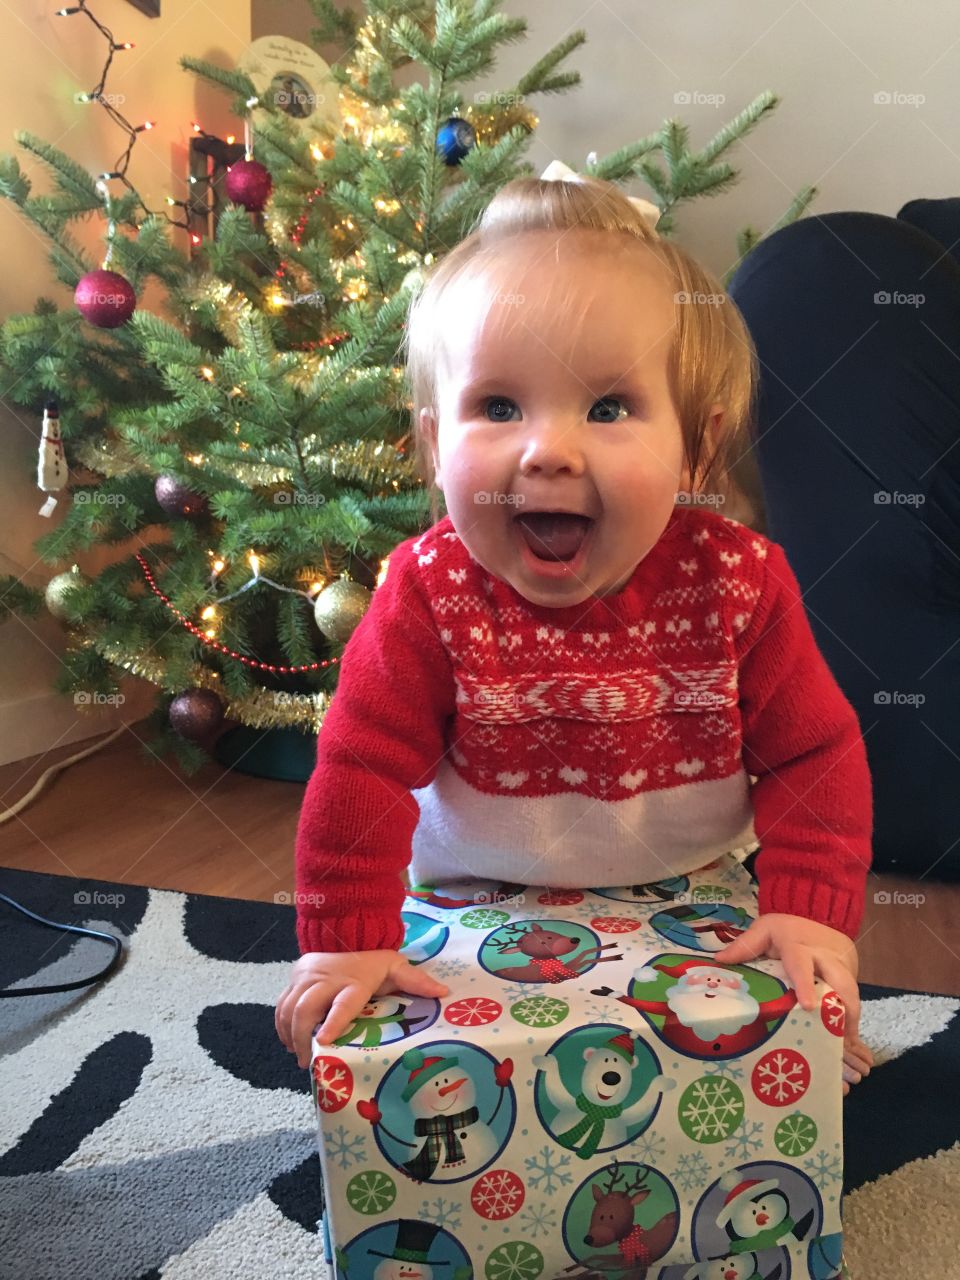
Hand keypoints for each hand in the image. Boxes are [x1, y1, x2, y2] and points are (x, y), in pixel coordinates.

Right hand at [275, 949, 448, 1068]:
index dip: (333, 1022)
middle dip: (303, 1037)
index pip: (343, 1003)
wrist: (348, 932)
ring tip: (299, 1057)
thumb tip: (443, 993)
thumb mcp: (396, 967)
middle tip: (308, 1062)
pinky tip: (288, 1042)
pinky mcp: (294, 978)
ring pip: (290, 1007)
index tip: (324, 1040)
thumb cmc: (374, 960)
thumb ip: (416, 981)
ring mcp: (307, 977)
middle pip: (307, 1008)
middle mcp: (326, 978)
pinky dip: (281, 1025)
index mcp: (354, 980)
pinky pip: (281, 1004)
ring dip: (290, 1035)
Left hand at [713, 912, 872, 1095]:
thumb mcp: (764, 929)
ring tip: (848, 1046)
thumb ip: (745, 945)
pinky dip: (852, 1018)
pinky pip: (853, 997)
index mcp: (800, 947)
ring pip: (852, 993)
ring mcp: (842, 966)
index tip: (808, 1006)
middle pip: (841, 983)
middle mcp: (825, 958)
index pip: (802, 966)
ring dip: (851, 1019)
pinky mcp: (851, 974)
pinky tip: (849, 1040)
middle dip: (845, 1010)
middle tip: (842, 1038)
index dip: (805, 985)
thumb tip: (719, 960)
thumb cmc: (788, 927)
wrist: (819, 912)